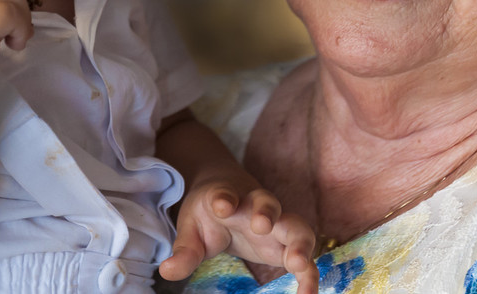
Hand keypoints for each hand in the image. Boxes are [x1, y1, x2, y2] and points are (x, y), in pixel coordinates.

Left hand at [160, 171, 316, 292]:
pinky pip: (304, 258)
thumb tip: (167, 271)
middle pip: (269, 204)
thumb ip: (184, 250)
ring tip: (298, 262)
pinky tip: (309, 293)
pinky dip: (309, 274)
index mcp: (230, 198)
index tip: (222, 205)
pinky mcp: (288, 246)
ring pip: (296, 227)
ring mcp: (278, 225)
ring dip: (299, 243)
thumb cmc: (212, 210)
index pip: (227, 194)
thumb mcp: (192, 227)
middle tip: (262, 226)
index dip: (225, 198)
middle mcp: (258, 207)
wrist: (232, 194)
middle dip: (267, 213)